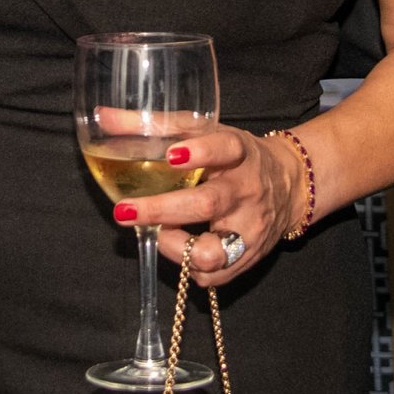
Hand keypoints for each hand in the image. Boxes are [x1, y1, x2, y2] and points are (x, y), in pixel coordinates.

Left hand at [119, 127, 301, 287]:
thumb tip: (104, 117)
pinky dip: (188, 266)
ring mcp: (250, 229)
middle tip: (125, 211)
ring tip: (159, 234)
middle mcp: (247, 191)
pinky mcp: (249, 258)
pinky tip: (178, 247)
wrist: (290, 186)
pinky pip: (214, 276)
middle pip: (208, 203)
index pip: (225, 147)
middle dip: (162, 210)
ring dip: (176, 247)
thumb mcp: (203, 131)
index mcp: (238, 153)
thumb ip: (154, 125)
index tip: (170, 154)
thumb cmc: (232, 156)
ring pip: (214, 252)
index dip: (200, 151)